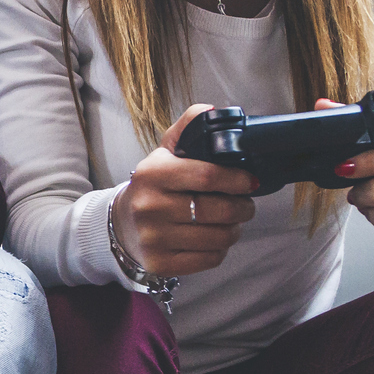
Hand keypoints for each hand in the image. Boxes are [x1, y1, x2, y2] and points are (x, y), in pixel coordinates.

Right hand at [114, 103, 260, 275]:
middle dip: (242, 208)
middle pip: (217, 211)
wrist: (122, 223)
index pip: (207, 176)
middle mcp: (149, 206)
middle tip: (245, 205)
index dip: (237, 180)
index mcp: (152, 173)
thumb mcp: (166, 150)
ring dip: (234, 230)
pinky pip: (209, 259)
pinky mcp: (159, 262)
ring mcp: (153, 237)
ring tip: (231, 222)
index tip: (250, 182)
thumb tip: (214, 111)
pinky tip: (213, 239)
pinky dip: (219, 250)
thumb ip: (190, 127)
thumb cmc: (154, 185)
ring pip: (218, 238)